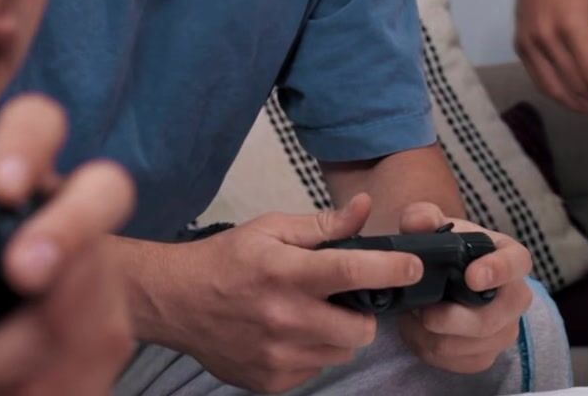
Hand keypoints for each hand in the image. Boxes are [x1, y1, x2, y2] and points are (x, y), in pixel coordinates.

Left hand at [0, 94, 135, 395]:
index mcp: (12, 185)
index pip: (38, 124)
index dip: (27, 145)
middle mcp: (67, 220)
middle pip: (106, 189)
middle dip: (69, 229)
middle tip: (22, 272)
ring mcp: (99, 281)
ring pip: (88, 300)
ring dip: (15, 350)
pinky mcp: (107, 344)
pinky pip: (83, 371)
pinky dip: (28, 390)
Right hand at [136, 194, 423, 392]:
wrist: (173, 302)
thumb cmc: (224, 260)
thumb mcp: (270, 229)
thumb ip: (322, 225)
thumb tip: (365, 209)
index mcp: (286, 273)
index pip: (352, 272)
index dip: (391, 268)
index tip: (414, 266)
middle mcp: (285, 319)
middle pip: (360, 330)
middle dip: (361, 314)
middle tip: (341, 300)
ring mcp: (278, 355)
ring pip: (340, 352)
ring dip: (335, 335)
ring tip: (307, 315)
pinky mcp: (272, 380)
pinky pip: (315, 369)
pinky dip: (311, 353)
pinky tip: (286, 334)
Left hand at [393, 202, 532, 374]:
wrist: (438, 278)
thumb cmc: (445, 247)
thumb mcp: (431, 226)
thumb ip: (422, 218)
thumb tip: (419, 222)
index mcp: (509, 257)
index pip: (517, 263)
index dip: (499, 271)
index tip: (472, 276)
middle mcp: (515, 297)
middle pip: (493, 319)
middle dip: (453, 319)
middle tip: (421, 309)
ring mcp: (504, 330)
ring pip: (471, 346)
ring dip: (433, 334)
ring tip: (413, 315)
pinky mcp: (486, 355)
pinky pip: (459, 361)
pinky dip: (431, 349)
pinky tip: (418, 331)